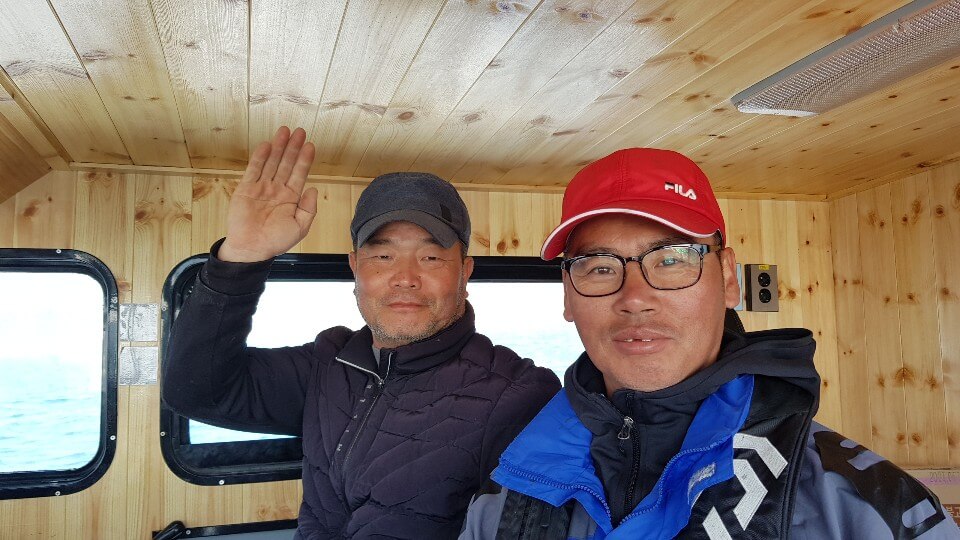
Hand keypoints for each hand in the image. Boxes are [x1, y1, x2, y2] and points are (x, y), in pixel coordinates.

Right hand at [219, 127, 318, 261]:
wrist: (251, 248)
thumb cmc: (276, 241)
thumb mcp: (299, 227)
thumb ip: (309, 209)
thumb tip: (314, 189)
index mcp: (291, 198)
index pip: (300, 174)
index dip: (305, 160)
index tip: (310, 145)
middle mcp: (277, 189)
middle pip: (287, 163)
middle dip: (293, 147)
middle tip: (299, 131)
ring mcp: (261, 187)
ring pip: (272, 162)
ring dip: (278, 147)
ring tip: (284, 131)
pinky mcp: (246, 188)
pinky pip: (254, 169)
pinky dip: (260, 157)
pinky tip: (267, 144)